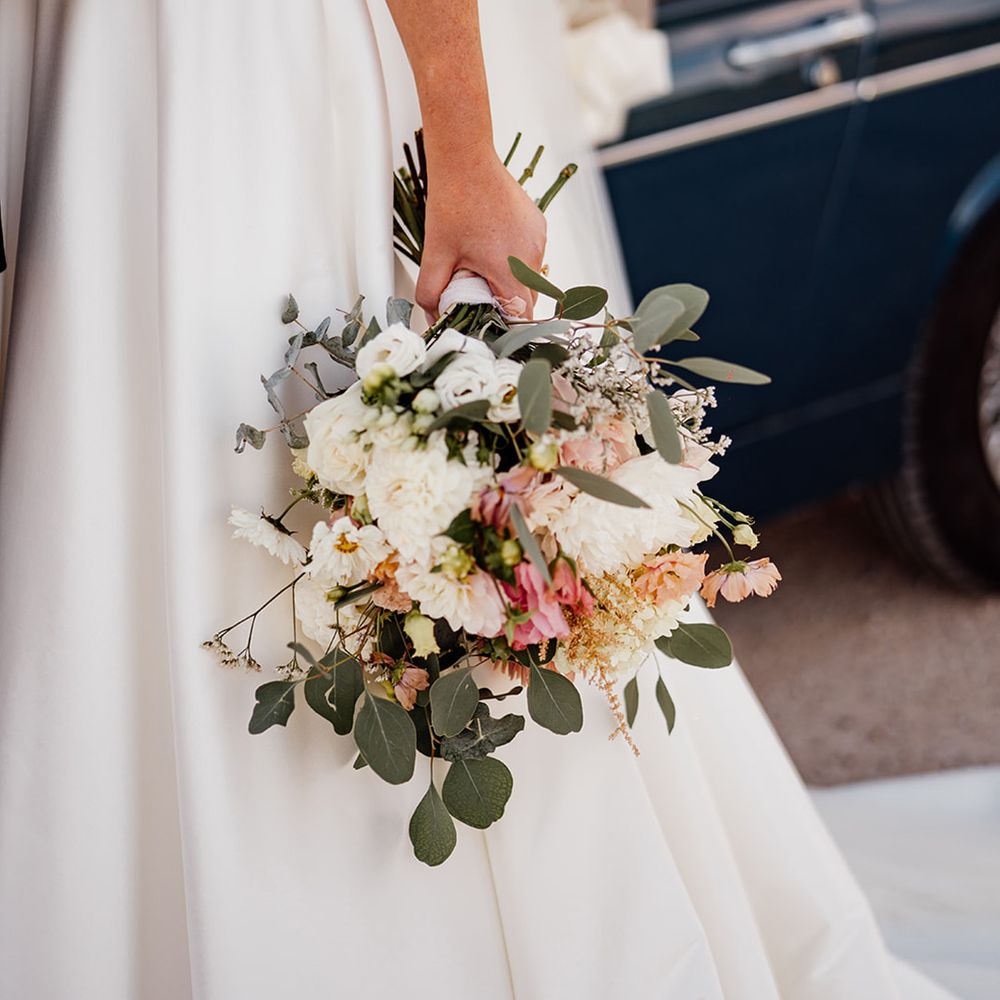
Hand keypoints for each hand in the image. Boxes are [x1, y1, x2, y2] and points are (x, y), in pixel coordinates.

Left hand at [416, 151, 546, 320]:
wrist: (466, 159)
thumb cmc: (453, 202)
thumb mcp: (436, 254)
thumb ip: (432, 293)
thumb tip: (434, 317)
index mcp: (510, 268)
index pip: (521, 317)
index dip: (505, 326)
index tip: (486, 322)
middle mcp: (532, 255)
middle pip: (526, 300)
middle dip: (504, 303)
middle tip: (477, 291)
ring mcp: (539, 239)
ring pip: (529, 278)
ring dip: (510, 280)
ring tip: (482, 263)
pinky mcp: (538, 225)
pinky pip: (531, 256)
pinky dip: (515, 260)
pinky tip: (491, 244)